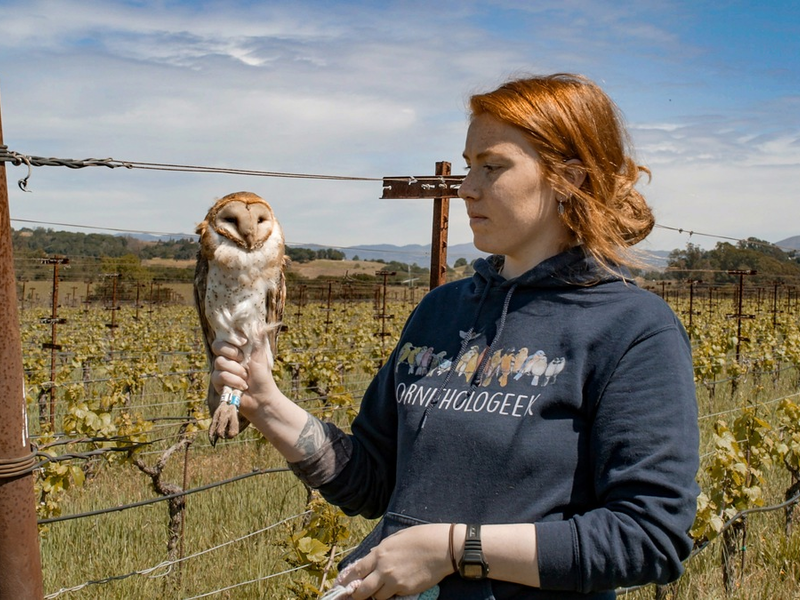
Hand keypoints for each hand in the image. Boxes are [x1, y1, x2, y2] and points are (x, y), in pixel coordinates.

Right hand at [210, 332, 278, 419]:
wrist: (261, 398)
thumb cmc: (262, 377)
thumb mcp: (261, 357)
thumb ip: (258, 340)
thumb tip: (259, 324)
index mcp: (236, 349)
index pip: (225, 336)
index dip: (232, 337)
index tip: (243, 342)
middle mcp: (226, 357)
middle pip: (217, 346)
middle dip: (232, 352)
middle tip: (243, 359)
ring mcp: (220, 369)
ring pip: (220, 362)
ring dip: (237, 370)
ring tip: (246, 377)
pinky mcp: (217, 382)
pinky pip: (219, 376)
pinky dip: (234, 380)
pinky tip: (242, 386)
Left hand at [337, 524, 452, 599]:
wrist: (441, 547)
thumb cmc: (421, 537)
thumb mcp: (396, 538)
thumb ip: (382, 550)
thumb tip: (372, 557)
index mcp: (380, 552)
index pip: (357, 570)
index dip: (347, 580)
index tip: (341, 585)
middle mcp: (383, 568)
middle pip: (361, 589)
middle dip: (357, 595)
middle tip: (356, 596)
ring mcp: (393, 580)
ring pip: (377, 596)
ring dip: (377, 595)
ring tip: (382, 590)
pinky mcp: (405, 589)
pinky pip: (392, 597)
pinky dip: (391, 595)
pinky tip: (396, 590)